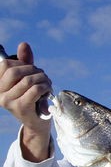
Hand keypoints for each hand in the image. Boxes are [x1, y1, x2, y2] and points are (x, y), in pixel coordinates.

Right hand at [0, 42, 51, 161]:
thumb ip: (24, 62)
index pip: (5, 65)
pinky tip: (48, 90)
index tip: (32, 69)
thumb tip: (24, 44)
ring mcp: (9, 101)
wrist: (37, 122)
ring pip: (28, 80)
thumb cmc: (33, 98)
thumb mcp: (27, 78)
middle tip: (43, 76)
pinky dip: (45, 87)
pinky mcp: (21, 107)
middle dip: (34, 70)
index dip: (22, 63)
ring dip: (43, 79)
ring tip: (47, 84)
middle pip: (16, 72)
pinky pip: (35, 90)